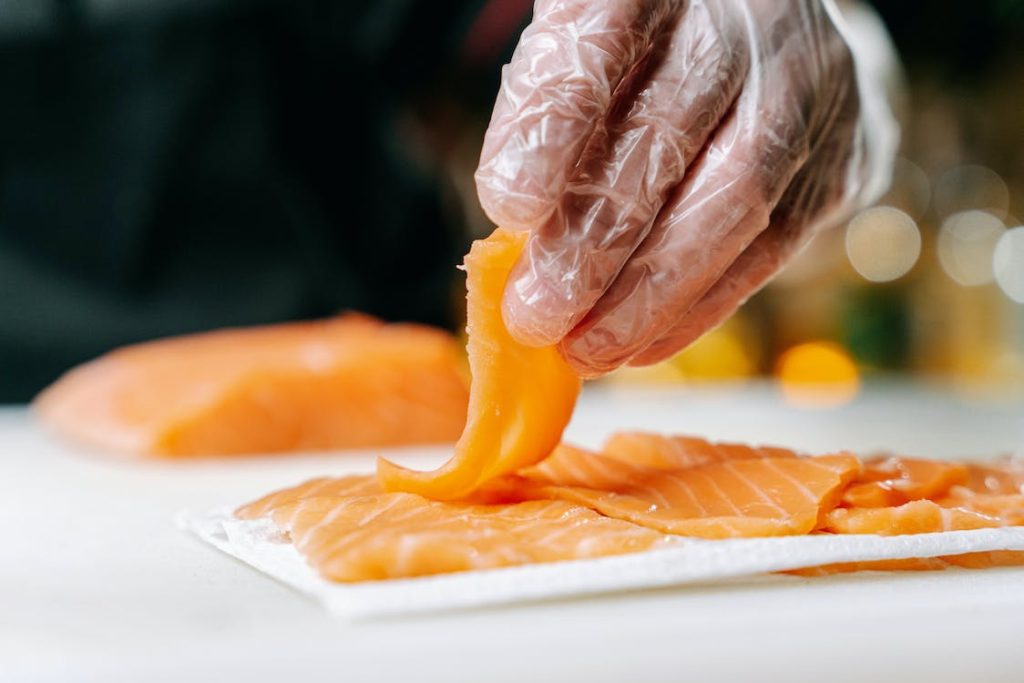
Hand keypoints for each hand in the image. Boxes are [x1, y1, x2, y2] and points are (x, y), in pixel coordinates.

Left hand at [475, 0, 896, 376]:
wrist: (778, 38)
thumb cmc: (654, 54)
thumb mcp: (583, 46)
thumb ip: (548, 113)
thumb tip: (517, 230)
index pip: (603, 40)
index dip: (555, 125)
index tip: (507, 205)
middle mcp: (747, 22)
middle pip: (670, 132)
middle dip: (595, 241)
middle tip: (535, 314)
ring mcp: (808, 87)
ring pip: (734, 199)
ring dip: (648, 294)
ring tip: (581, 348)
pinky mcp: (840, 159)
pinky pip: (770, 248)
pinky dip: (696, 308)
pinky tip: (636, 345)